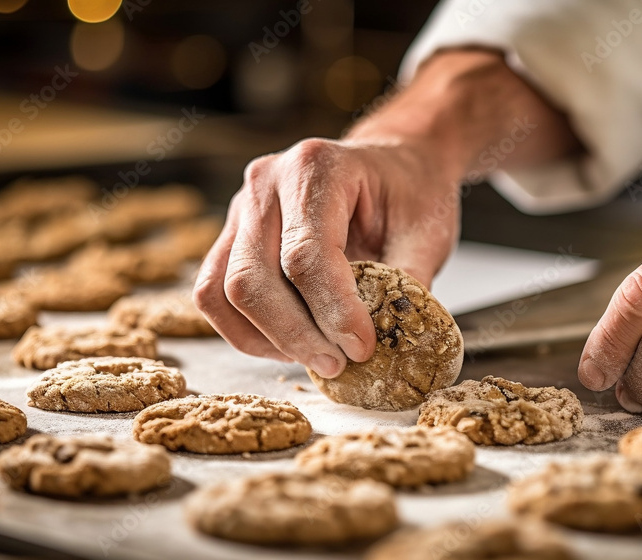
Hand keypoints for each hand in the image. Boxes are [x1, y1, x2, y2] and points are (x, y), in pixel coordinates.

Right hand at [193, 137, 460, 376]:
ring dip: (269, 339)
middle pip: (252, 277)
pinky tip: (292, 345)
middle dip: (296, 334)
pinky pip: (215, 296)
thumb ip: (407, 284)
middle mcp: (266, 182)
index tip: (362, 347)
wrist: (393, 164)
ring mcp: (241, 209)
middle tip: (339, 363)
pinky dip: (249, 333)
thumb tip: (390, 344)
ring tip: (319, 357)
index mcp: (316, 167)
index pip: (305, 254)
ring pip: (223, 291)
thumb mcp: (427, 233)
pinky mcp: (232, 237)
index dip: (332, 310)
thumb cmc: (410, 192)